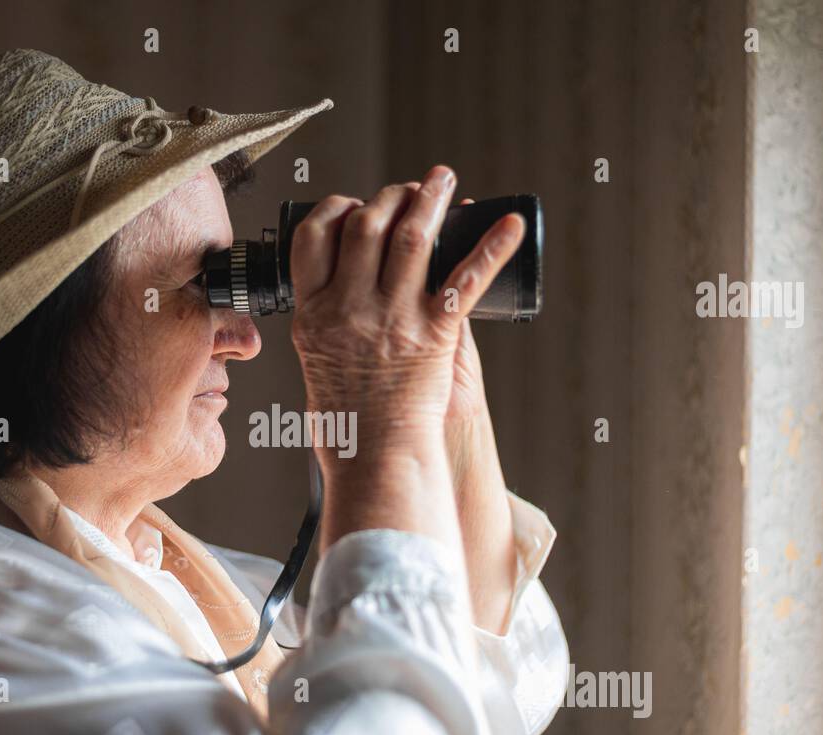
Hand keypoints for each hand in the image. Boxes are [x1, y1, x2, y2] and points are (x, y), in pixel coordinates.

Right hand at [289, 171, 524, 466]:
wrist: (375, 465)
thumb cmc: (347, 431)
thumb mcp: (316, 370)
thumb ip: (327, 330)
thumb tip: (340, 308)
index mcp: (313, 316)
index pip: (313, 239)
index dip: (335, 210)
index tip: (352, 205)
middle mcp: (348, 308)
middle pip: (365, 226)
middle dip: (389, 195)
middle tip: (407, 189)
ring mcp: (391, 318)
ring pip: (411, 236)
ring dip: (431, 199)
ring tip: (443, 181)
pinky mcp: (433, 335)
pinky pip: (465, 279)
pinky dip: (492, 247)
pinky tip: (510, 226)